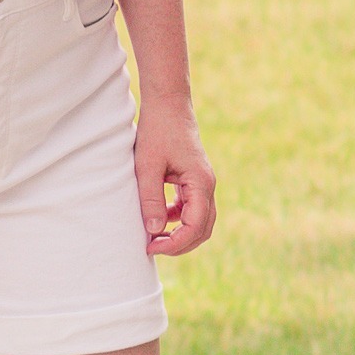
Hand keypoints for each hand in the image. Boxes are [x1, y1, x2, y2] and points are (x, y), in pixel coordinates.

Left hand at [134, 93, 215, 256]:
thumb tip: (154, 231)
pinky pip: (192, 209)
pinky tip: (159, 218)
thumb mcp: (147, 166)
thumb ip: (150, 199)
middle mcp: (207, 185)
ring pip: (199, 221)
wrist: (167, 106)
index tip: (151, 246)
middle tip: (152, 247)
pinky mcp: (194, 180)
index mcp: (201, 182)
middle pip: (203, 229)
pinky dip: (178, 219)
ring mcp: (203, 183)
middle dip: (180, 244)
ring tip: (153, 238)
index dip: (175, 243)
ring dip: (180, 234)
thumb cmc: (157, 131)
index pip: (196, 226)